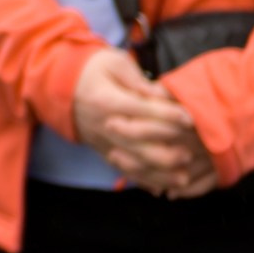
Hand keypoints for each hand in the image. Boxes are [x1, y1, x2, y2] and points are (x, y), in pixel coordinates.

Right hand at [73, 48, 218, 198]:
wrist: (62, 87)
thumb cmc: (94, 70)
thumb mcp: (114, 63)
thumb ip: (137, 80)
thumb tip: (161, 94)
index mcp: (106, 100)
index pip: (140, 110)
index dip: (167, 114)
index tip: (190, 118)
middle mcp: (103, 125)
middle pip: (138, 144)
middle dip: (168, 150)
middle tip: (192, 151)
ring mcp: (102, 142)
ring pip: (133, 165)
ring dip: (160, 174)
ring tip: (184, 177)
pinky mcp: (103, 153)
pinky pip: (125, 172)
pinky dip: (145, 182)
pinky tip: (165, 190)